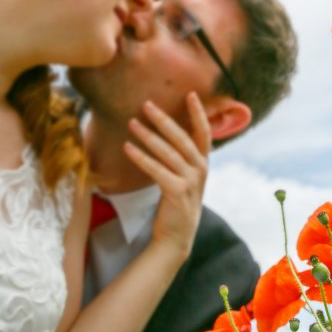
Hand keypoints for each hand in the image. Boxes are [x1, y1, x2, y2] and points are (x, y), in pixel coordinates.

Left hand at [123, 93, 210, 260]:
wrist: (176, 237)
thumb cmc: (176, 203)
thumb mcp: (184, 178)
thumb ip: (181, 158)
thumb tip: (166, 134)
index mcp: (203, 164)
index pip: (204, 133)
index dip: (198, 113)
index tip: (191, 94)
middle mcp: (200, 170)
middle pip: (182, 138)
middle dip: (164, 120)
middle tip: (146, 104)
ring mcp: (191, 182)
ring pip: (168, 153)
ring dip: (148, 136)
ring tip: (131, 123)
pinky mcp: (177, 192)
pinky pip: (156, 170)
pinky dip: (141, 157)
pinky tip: (128, 148)